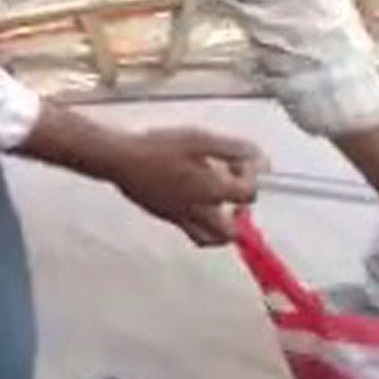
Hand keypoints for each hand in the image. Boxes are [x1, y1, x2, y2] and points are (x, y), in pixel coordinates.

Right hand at [112, 127, 265, 246]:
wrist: (121, 159)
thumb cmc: (159, 147)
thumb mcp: (200, 139)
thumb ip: (233, 148)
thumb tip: (257, 156)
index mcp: (213, 191)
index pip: (249, 194)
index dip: (251, 177)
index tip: (241, 162)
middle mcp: (201, 211)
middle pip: (232, 231)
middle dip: (240, 217)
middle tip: (234, 197)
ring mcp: (181, 218)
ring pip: (209, 239)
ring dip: (220, 230)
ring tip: (218, 209)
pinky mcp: (164, 216)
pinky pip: (187, 228)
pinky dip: (197, 222)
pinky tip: (189, 198)